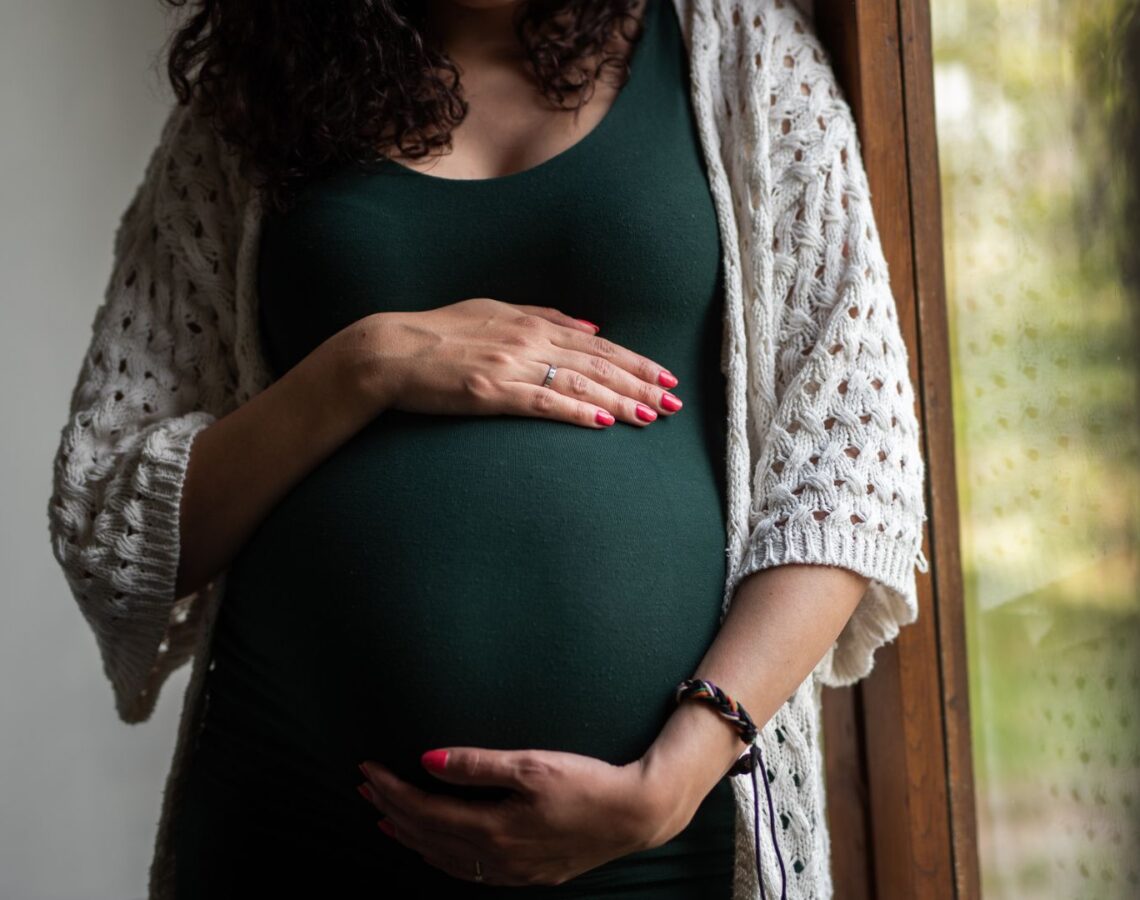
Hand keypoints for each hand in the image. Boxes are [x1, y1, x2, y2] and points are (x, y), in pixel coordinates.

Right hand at [341, 298, 682, 426]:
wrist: (389, 350)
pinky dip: (576, 411)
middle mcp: (528, 341)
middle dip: (640, 383)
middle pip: (598, 364)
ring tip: (652, 416)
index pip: (597, 345)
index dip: (635, 361)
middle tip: (675, 401)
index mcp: (531, 323)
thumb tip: (591, 327)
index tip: (665, 376)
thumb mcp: (493, 311)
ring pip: (579, 384)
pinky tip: (602, 422)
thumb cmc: (438, 332)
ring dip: (620, 400)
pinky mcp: (490, 392)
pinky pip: (542, 403)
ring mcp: (510, 366)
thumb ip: (544, 317)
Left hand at [355, 746, 686, 886]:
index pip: (425, 810)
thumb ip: (476, 765)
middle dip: (392, 809)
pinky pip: (467, 870)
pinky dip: (440, 856)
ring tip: (384, 817)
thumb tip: (426, 760)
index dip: (392, 790)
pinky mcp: (526, 875)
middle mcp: (496, 858)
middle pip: (428, 836)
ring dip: (411, 835)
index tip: (368, 769)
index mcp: (493, 829)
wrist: (635, 814)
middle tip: (363, 787)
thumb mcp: (532, 764)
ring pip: (444, 858)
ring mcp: (511, 872)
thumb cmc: (587, 783)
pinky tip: (433, 847)